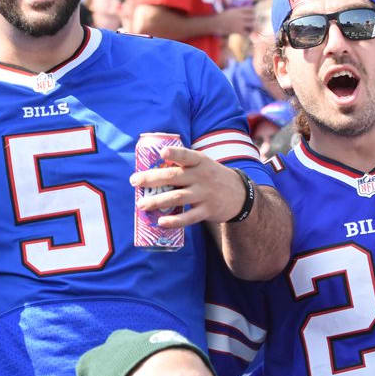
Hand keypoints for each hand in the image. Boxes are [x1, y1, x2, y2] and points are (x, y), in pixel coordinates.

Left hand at [129, 146, 247, 226]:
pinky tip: (161, 222)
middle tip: (134, 181)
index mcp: (199, 161)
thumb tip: (151, 169)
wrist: (240, 194)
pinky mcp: (207, 210)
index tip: (162, 153)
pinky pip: (189, 217)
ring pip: (177, 197)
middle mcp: (201, 176)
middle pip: (174, 177)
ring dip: (157, 201)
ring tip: (141, 204)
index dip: (174, 154)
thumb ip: (182, 165)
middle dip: (152, 179)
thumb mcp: (203, 164)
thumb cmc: (211, 176)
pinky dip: (174, 221)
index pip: (186, 156)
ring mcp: (204, 194)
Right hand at [210, 6, 254, 36]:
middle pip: (254, 16)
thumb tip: (240, 10)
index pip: (251, 8)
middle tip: (252, 22)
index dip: (253, 12)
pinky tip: (245, 34)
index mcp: (238, 10)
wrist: (214, 23)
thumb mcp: (229, 10)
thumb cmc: (220, 17)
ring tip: (250, 29)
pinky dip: (248, 34)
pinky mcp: (238, 31)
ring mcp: (240, 23)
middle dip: (254, 20)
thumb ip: (236, 10)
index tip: (252, 15)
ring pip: (253, 24)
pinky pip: (247, 33)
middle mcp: (240, 16)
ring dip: (253, 27)